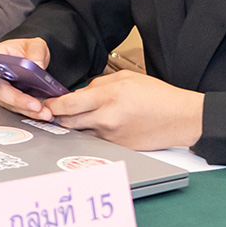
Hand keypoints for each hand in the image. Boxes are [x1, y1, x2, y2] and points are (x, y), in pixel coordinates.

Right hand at [0, 37, 56, 118]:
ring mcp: (1, 89)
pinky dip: (31, 112)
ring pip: (8, 102)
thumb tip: (38, 65)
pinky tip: (43, 112)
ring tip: (44, 111)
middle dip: (17, 99)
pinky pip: (18, 108)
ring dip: (26, 109)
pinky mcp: (11, 100)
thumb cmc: (26, 50)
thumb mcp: (35, 44)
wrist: (33, 60)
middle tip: (34, 104)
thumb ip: (36, 51)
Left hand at [43, 71, 204, 151]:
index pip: (68, 104)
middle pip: (68, 122)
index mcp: (108, 97)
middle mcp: (107, 119)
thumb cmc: (158, 96)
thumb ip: (98, 84)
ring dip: (74, 126)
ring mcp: (111, 136)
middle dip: (57, 117)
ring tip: (76, 118)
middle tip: (52, 112)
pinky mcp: (118, 148)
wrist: (182, 118)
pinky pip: (95, 141)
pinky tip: (96, 127)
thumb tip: (79, 93)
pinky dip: (91, 134)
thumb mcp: (127, 78)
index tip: (44, 103)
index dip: (51, 105)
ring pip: (80, 133)